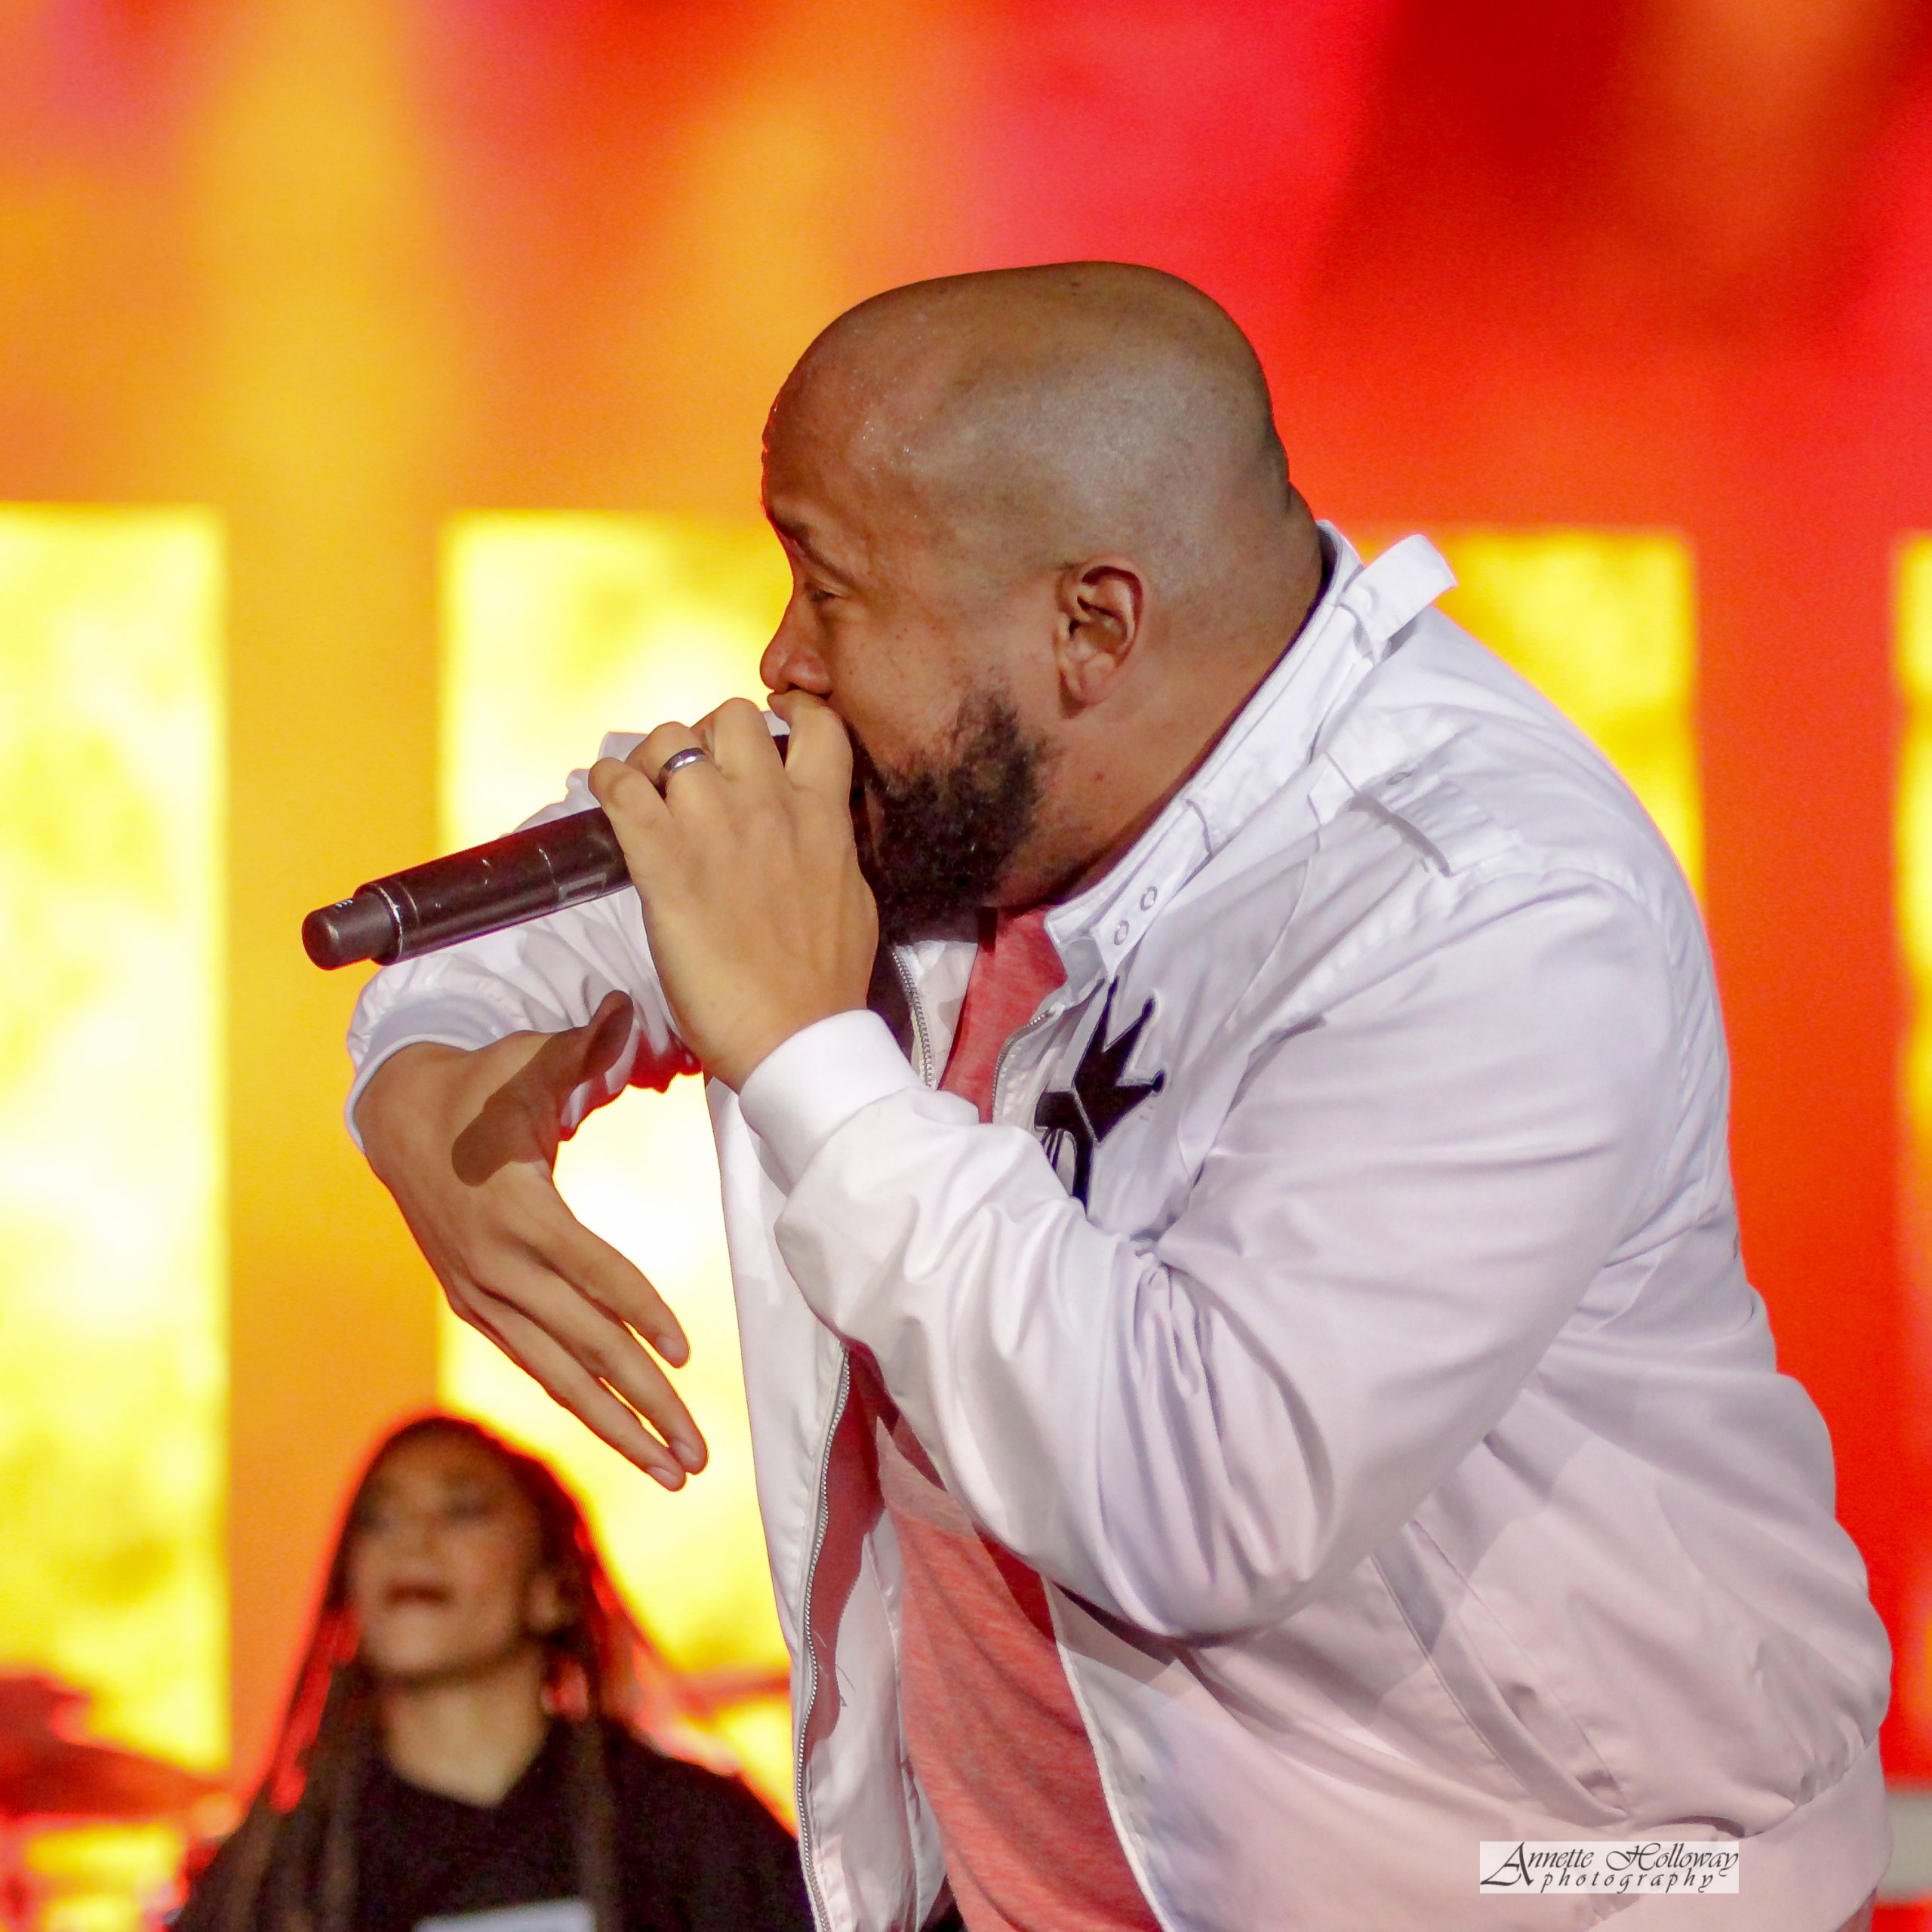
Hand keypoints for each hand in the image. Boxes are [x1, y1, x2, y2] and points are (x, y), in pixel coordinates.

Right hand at [356, 992, 704, 1487]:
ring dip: (618, 1427)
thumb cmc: (482, 1084)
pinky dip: (579, 1405)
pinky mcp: (477, 1308)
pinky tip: (624, 1439)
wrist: (398, 1120)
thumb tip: (624, 1006)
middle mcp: (497, 1267)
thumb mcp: (527, 1061)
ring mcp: (483, 1296)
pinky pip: (536, 1366)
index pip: (592, 1272)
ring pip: (559, 1375)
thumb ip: (582, 1045)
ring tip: (677, 1470)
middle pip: (584, 1344)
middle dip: (644, 1402)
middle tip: (699, 1454)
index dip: (640, 1311)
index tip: (685, 1356)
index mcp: (517, 1209)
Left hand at [587, 693, 878, 1090]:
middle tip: (694, 779)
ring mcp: (715, 830)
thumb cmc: (826, 984)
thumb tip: (818, 831)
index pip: (815, 724)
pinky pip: (619, 788)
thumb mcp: (852, 898)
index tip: (767, 728)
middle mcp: (770, 806)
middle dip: (708, 739)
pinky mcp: (664, 864)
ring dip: (653, 763)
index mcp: (822, 815)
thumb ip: (830, 848)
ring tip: (646, 795)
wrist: (795, 1038)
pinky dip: (607, 783)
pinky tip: (607, 798)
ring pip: (669, 742)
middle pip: (730, 717)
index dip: (786, 713)